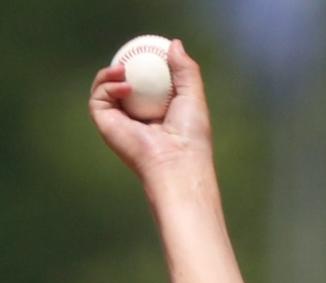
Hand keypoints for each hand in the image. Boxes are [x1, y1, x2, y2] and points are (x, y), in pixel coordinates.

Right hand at [89, 39, 212, 181]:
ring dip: (110, 74)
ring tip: (125, 71)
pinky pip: (98, 98)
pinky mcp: (105, 126)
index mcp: (155, 114)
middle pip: (121, 85)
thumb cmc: (190, 136)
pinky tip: (125, 86)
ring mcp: (119, 123)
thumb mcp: (193, 95)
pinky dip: (107, 86)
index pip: (144, 85)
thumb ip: (186, 69)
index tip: (148, 51)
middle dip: (121, 66)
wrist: (176, 162)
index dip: (142, 65)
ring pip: (104, 89)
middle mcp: (135, 119)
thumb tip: (174, 44)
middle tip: (131, 56)